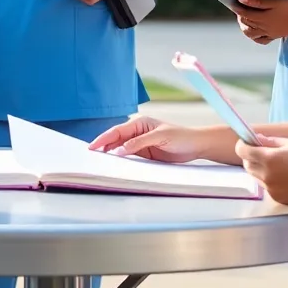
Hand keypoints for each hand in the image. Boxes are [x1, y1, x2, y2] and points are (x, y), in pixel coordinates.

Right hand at [87, 116, 204, 162]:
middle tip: (91, 155)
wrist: (196, 145)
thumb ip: (139, 143)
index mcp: (140, 123)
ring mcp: (140, 143)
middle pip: (116, 139)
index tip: (92, 147)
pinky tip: (115, 164)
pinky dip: (121, 160)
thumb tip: (120, 150)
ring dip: (111, 153)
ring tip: (99, 161)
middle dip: (103, 146)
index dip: (104, 138)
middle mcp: (137, 132)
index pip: (117, 131)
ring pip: (121, 148)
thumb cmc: (181, 136)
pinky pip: (129, 156)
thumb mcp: (160, 137)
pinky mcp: (144, 154)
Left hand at [233, 0, 287, 43]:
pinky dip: (254, 36)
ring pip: (250, 33)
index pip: (245, 14)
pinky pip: (260, 40)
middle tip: (237, 8)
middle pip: (246, 23)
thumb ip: (258, 1)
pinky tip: (252, 29)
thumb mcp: (275, 1)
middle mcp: (264, 28)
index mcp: (264, 18)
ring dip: (244, 27)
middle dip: (239, 16)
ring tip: (242, 19)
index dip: (236, 8)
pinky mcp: (274, 36)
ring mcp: (269, 33)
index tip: (231, 2)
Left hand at [235, 136, 287, 205]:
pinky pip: (265, 186)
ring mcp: (271, 188)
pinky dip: (268, 179)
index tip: (246, 141)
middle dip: (250, 157)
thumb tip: (257, 139)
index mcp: (269, 159)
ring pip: (255, 176)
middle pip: (247, 164)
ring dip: (259, 168)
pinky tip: (283, 176)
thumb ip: (271, 141)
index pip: (242, 151)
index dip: (242, 144)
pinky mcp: (277, 198)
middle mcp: (266, 175)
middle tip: (262, 152)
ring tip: (276, 165)